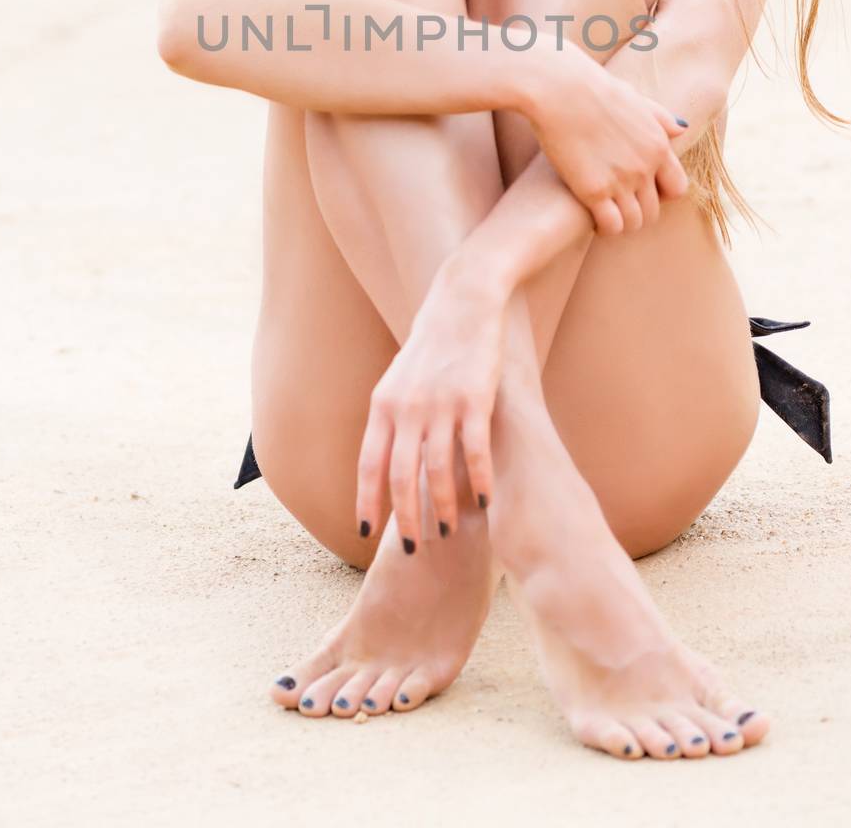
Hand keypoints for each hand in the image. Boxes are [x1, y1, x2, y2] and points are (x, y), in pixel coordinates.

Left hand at [355, 258, 506, 551]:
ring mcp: (441, 404)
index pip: (369, 464)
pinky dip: (478, 481)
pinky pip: (474, 451)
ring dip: (442, 507)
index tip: (365, 533)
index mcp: (383, 404)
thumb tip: (384, 462)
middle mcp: (407, 407)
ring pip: (437, 470)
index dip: (368, 501)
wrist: (462, 302)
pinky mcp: (475, 398)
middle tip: (414, 548)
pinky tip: (484, 502)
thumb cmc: (431, 344)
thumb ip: (391, 418)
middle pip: (401, 475)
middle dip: (405, 517)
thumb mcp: (399, 379)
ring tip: (447, 531)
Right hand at [521, 43, 688, 235]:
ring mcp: (621, 180)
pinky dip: (604, 228)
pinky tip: (592, 218)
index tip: (640, 192)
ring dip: (621, 223)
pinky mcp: (593, 191)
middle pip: (654, 210)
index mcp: (658, 144)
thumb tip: (682, 128)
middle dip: (638, 211)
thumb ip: (660, 117)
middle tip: (618, 205)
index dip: (661, 196)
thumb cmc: (592, 87)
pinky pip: (611, 226)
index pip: (677, 188)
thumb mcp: (634, 98)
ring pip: (634, 223)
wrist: (559, 88)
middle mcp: (645, 166)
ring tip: (605, 214)